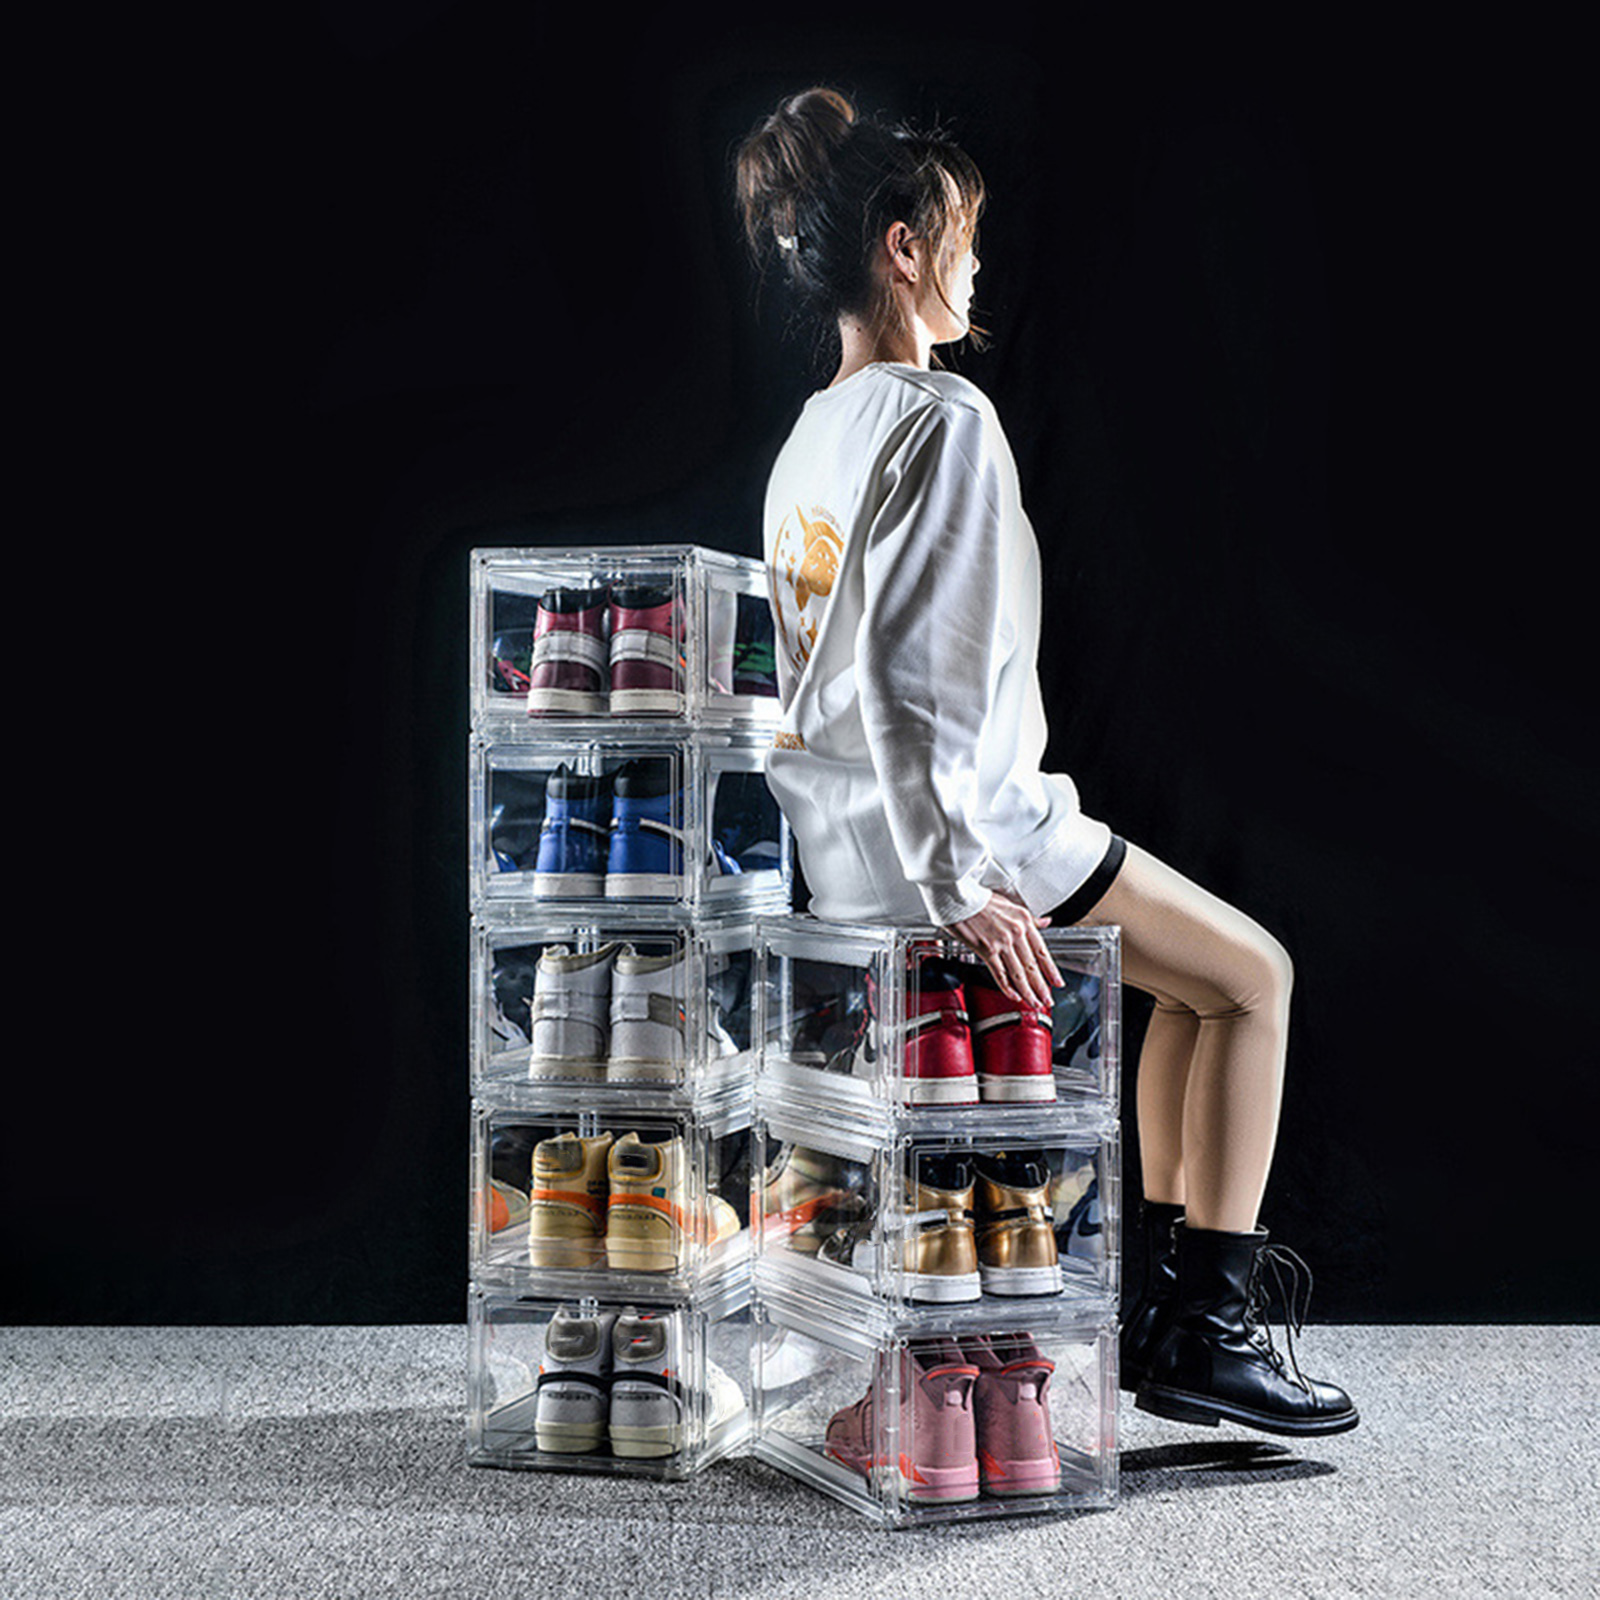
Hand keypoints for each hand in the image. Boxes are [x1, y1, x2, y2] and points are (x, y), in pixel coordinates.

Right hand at [948, 890, 1061, 1011]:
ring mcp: (1002, 943)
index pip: (1043, 952)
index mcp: (1024, 921)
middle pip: (1032, 966)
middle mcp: (1016, 933)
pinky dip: (1007, 987)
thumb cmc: (980, 900)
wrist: (959, 898)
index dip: (1051, 970)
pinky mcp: (986, 950)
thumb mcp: (1011, 904)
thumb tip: (1045, 922)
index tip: (1058, 982)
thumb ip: (1030, 918)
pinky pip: (1000, 973)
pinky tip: (1014, 996)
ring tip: (1034, 1003)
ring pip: (1019, 973)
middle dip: (1042, 987)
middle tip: (1048, 1000)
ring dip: (1028, 992)